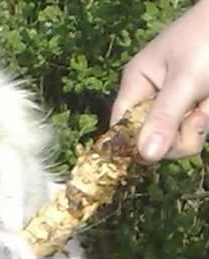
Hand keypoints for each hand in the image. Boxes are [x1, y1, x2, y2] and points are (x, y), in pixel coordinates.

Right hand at [111, 0, 208, 161]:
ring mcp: (173, 103)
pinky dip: (204, 122)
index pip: (122, 127)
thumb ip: (164, 118)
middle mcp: (151, 97)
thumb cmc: (207, 40)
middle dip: (175, 137)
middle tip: (196, 117)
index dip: (133, 144)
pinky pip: (192, 131)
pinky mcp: (193, 107)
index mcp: (137, 84)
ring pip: (174, 139)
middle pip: (149, 140)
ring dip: (194, 129)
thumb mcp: (185, 81)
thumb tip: (145, 156)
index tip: (153, 151)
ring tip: (206, 105)